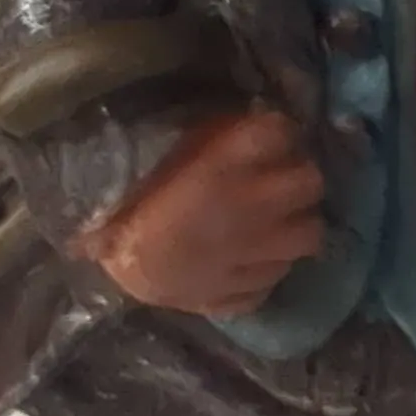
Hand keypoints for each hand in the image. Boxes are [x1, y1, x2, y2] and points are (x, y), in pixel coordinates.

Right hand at [75, 108, 325, 316]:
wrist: (104, 262)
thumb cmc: (131, 198)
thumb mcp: (173, 152)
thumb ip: (214, 136)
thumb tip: (254, 120)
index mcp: (226, 164)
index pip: (282, 130)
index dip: (282, 132)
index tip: (275, 137)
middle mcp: (253, 207)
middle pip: (312, 182)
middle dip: (301, 179)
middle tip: (284, 183)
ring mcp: (253, 256)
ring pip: (310, 236)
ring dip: (297, 227)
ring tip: (275, 226)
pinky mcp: (240, 295)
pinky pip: (273, 280)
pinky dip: (265, 271)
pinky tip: (247, 264)